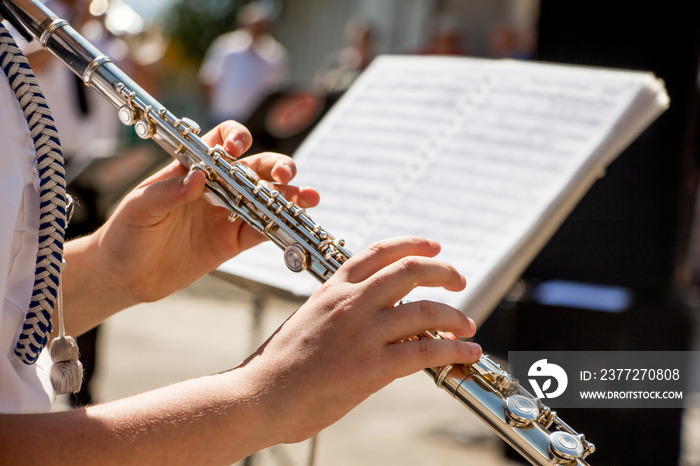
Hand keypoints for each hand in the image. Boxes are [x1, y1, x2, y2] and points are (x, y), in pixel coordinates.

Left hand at [88, 120, 319, 305]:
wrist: (124, 275)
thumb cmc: (125, 234)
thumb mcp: (140, 209)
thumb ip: (167, 192)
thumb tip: (198, 177)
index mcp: (192, 168)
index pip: (221, 141)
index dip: (235, 139)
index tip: (237, 150)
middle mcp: (215, 187)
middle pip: (254, 167)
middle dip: (275, 167)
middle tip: (284, 177)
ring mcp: (227, 214)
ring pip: (266, 198)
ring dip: (289, 196)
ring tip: (308, 198)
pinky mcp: (232, 242)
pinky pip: (261, 230)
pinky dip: (281, 226)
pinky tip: (298, 222)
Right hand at [236, 236, 481, 443]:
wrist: (260, 396)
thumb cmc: (280, 364)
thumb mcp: (308, 319)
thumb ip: (339, 310)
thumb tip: (371, 314)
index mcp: (333, 288)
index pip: (379, 251)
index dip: (412, 244)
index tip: (434, 247)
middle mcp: (351, 302)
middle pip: (410, 271)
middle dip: (443, 271)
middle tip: (459, 279)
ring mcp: (362, 332)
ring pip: (426, 310)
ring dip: (456, 316)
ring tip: (468, 325)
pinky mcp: (372, 365)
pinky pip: (426, 350)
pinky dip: (454, 350)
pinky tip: (467, 352)